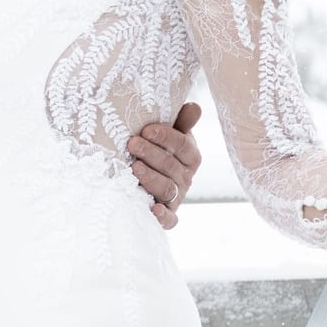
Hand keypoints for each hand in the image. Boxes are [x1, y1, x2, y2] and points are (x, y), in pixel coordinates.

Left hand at [128, 102, 202, 228]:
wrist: (147, 178)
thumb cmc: (158, 149)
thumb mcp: (170, 132)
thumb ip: (181, 121)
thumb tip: (194, 107)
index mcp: (190, 155)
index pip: (182, 145)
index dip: (165, 137)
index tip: (146, 130)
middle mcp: (186, 176)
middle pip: (171, 166)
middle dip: (151, 154)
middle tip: (132, 144)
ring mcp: (177, 196)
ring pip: (167, 189)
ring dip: (151, 178)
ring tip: (134, 167)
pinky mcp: (168, 214)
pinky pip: (170, 219)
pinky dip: (163, 216)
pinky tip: (153, 209)